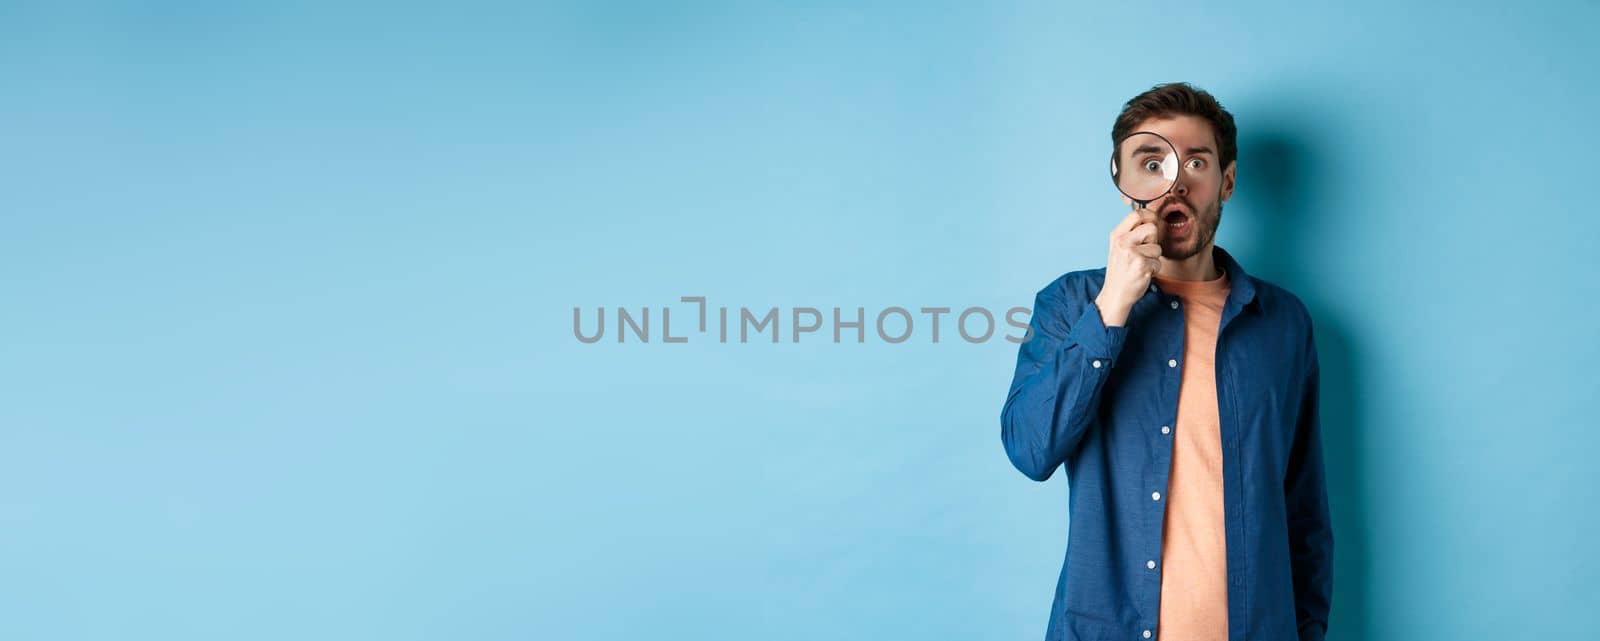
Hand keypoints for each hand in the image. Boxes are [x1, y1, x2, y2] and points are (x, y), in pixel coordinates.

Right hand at [1096, 207, 1162, 326]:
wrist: (1115, 294)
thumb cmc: (1121, 270)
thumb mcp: (1119, 247)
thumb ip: (1132, 232)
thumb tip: (1153, 217)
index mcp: (1116, 234)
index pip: (1137, 214)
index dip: (1150, 216)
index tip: (1152, 223)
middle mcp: (1122, 242)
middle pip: (1152, 228)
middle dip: (1153, 241)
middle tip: (1143, 252)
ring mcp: (1131, 253)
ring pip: (1158, 248)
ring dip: (1154, 258)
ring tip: (1141, 265)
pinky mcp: (1141, 266)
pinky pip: (1158, 262)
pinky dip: (1154, 270)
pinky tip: (1142, 274)